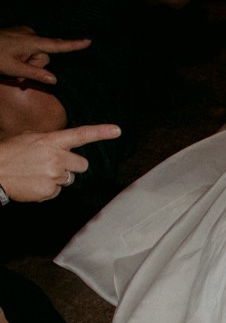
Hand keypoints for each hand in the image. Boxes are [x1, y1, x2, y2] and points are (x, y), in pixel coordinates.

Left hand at [0, 27, 88, 81]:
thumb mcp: (13, 69)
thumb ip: (35, 74)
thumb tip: (54, 79)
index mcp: (32, 42)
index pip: (58, 45)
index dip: (74, 45)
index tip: (89, 41)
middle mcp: (30, 34)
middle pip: (44, 56)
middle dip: (33, 65)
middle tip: (15, 72)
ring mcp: (23, 33)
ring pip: (34, 53)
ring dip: (25, 62)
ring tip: (9, 65)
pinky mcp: (17, 34)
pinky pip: (27, 48)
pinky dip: (21, 56)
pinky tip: (8, 58)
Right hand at [0, 123, 119, 201]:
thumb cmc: (9, 153)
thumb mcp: (29, 138)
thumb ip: (50, 141)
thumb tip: (62, 146)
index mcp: (50, 141)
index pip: (80, 135)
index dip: (100, 132)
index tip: (117, 131)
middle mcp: (56, 157)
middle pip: (83, 164)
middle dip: (72, 166)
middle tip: (53, 164)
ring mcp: (54, 175)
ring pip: (70, 178)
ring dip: (58, 177)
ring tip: (37, 173)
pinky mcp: (50, 191)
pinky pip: (58, 191)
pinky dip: (48, 189)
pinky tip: (33, 183)